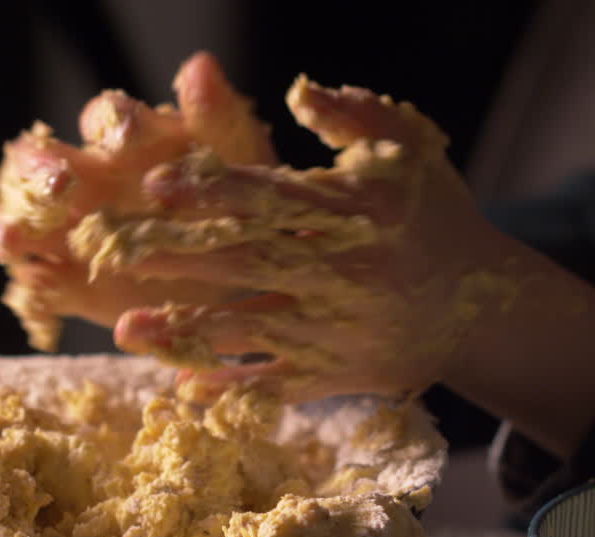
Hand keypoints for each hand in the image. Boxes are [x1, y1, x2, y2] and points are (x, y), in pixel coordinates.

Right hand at [0, 52, 275, 350]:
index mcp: (128, 141)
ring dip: (10, 223)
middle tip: (55, 189)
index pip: (104, 118)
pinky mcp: (68, 283)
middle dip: (39, 170)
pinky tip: (39, 288)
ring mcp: (69, 231)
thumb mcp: (241, 160)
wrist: (239, 275)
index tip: (118, 138)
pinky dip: (35, 285)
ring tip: (11, 238)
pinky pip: (38, 283)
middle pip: (38, 161)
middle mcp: (87, 179)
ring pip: (19, 217)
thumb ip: (217, 116)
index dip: (106, 126)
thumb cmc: (235, 202)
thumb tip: (199, 67)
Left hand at [89, 76, 526, 402]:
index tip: (158, 184)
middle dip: (176, 256)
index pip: (274, 200)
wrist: (483, 306)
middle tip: (111, 250)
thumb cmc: (435, 217)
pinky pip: (278, 385)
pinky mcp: (338, 375)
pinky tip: (183, 387)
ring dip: (187, 331)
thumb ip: (353, 116)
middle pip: (247, 263)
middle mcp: (346, 273)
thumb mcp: (408, 151)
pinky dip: (232, 389)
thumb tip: (296, 89)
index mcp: (357, 213)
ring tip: (126, 329)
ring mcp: (340, 330)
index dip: (214, 191)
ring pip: (252, 331)